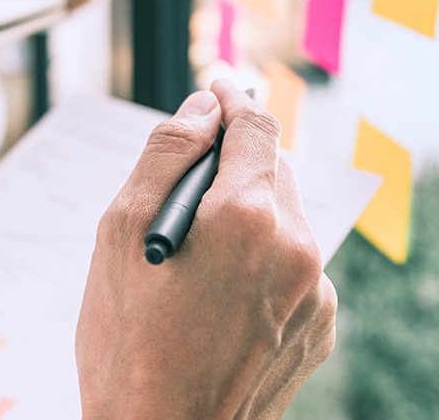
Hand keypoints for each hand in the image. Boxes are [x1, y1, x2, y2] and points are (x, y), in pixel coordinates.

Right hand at [76, 79, 336, 419]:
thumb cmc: (127, 345)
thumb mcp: (119, 235)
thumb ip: (166, 156)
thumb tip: (202, 109)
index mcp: (246, 216)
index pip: (254, 126)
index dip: (230, 101)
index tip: (215, 92)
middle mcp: (296, 249)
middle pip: (274, 170)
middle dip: (235, 164)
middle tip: (187, 188)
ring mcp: (315, 293)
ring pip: (286, 221)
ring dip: (250, 218)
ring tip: (196, 263)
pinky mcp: (319, 329)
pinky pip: (297, 270)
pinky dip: (266, 265)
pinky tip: (220, 300)